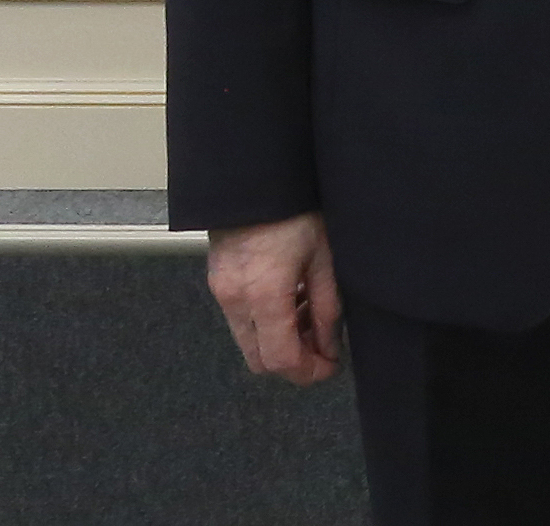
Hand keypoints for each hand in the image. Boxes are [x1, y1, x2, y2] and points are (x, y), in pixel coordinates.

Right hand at [205, 211, 342, 384]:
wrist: (257, 177)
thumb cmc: (297, 209)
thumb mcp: (325, 257)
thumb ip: (328, 307)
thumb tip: (330, 347)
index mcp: (264, 295)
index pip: (281, 359)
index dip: (309, 371)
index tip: (331, 365)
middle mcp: (235, 300)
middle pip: (259, 359)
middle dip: (293, 360)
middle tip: (323, 344)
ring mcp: (221, 291)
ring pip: (248, 341)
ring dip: (279, 341)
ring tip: (311, 315)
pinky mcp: (218, 281)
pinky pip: (240, 319)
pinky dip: (266, 322)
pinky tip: (291, 299)